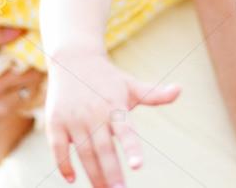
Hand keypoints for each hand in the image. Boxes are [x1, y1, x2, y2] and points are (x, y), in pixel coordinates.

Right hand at [0, 26, 44, 126]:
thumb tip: (20, 30)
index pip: (32, 71)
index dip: (35, 55)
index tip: (34, 42)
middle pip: (33, 84)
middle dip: (32, 67)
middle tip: (26, 51)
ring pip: (27, 96)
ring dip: (25, 81)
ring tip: (15, 65)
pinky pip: (16, 106)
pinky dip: (16, 93)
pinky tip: (5, 80)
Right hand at [45, 50, 179, 186]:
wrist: (74, 59)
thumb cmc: (108, 78)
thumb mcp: (131, 85)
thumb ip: (155, 95)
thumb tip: (180, 90)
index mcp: (115, 106)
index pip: (125, 130)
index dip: (131, 148)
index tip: (138, 166)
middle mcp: (94, 113)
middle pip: (103, 149)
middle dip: (111, 173)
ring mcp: (73, 119)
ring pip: (84, 153)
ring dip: (93, 175)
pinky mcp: (56, 122)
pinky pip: (59, 149)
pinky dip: (64, 165)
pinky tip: (72, 179)